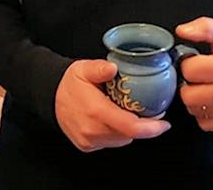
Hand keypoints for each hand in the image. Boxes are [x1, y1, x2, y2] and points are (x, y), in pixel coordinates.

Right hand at [55, 59, 170, 151]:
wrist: (49, 95)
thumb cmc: (69, 82)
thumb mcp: (83, 68)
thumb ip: (99, 68)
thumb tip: (113, 68)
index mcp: (95, 110)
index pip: (131, 126)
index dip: (152, 128)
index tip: (163, 123)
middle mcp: (92, 129)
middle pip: (129, 134)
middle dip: (140, 124)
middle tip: (138, 108)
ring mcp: (89, 140)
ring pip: (121, 140)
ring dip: (127, 128)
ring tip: (120, 111)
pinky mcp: (87, 146)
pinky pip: (110, 142)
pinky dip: (115, 133)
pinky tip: (109, 119)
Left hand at [176, 17, 212, 130]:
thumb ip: (205, 28)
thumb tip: (183, 31)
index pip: (189, 71)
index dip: (186, 63)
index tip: (193, 60)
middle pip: (188, 96)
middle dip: (187, 83)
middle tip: (196, 75)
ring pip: (194, 110)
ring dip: (193, 98)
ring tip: (203, 85)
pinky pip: (205, 123)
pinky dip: (202, 112)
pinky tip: (208, 98)